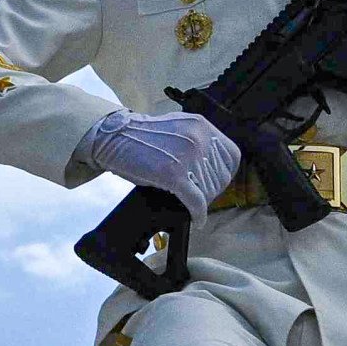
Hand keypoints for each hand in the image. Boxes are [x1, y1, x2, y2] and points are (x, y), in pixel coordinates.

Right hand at [83, 108, 239, 208]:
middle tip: (196, 197)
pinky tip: (196, 219)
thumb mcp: (178, 130)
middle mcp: (198, 138)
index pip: (232, 157)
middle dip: (210, 192)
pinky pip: (196, 201)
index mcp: (201, 126)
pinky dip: (197, 214)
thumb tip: (209, 169)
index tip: (212, 183)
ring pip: (208, 191)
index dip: (224, 175)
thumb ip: (196, 143)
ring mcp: (187, 156)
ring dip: (201, 203)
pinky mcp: (173, 174)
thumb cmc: (141, 137)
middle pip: (221, 178)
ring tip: (189, 204)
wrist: (114, 136)